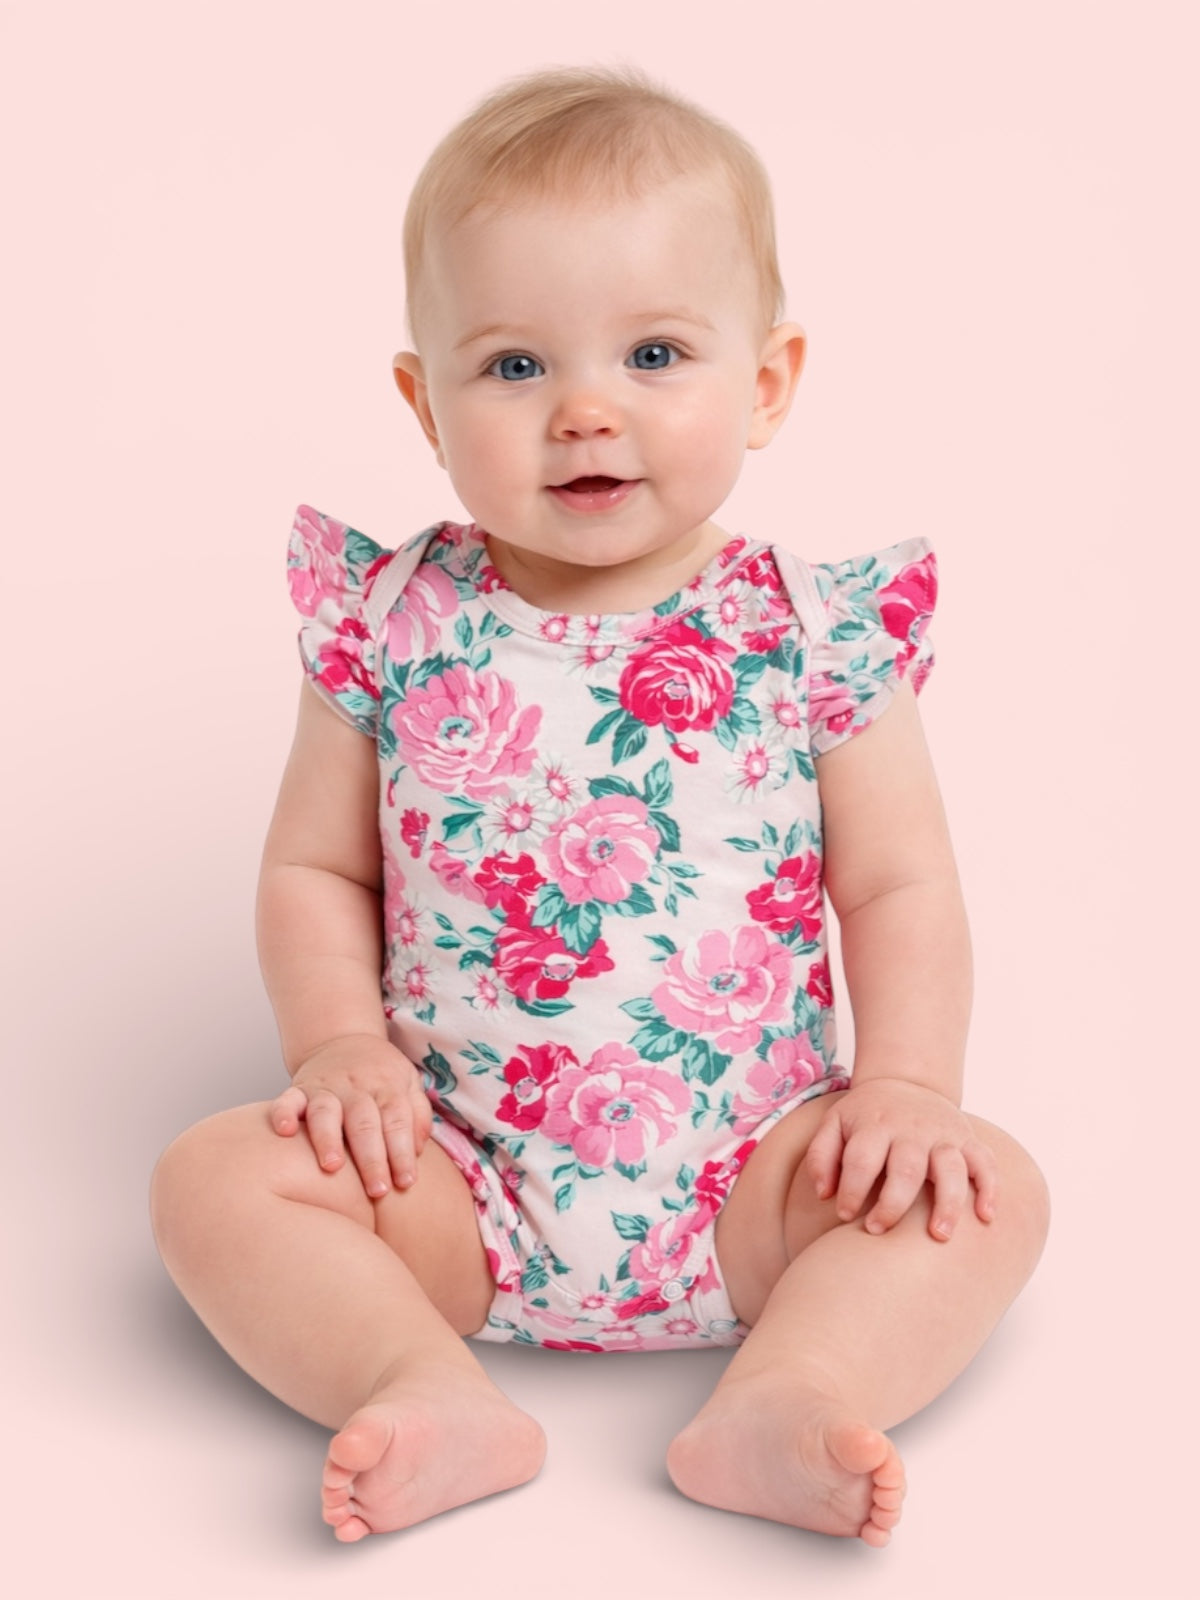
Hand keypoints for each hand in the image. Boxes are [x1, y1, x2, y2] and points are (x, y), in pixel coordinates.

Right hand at [269, 1033, 433, 1198]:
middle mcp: (356, 1087)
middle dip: (371, 1159)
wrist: (342, 1038)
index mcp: (387, 1086)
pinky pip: (287, 1100)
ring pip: (326, 1113)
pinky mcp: (299, 1089)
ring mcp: (326, 1087)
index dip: (402, 1153)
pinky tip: (284, 1132)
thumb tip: (417, 1150)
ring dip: (328, 1139)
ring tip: (332, 1167)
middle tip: (377, 1190)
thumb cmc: (380, 1073)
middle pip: (364, 1123)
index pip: (397, 1121)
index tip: (405, 1183)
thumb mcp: (409, 1082)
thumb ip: (418, 1114)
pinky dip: (283, 1114)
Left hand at [806, 1077, 996, 1240]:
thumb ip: (822, 1156)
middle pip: (906, 1169)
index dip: (851, 1190)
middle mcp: (911, 1129)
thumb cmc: (866, 1115)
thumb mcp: (834, 1123)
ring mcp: (942, 1134)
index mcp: (874, 1125)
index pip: (861, 1160)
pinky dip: (990, 1188)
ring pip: (951, 1169)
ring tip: (939, 1236)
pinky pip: (985, 1162)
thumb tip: (824, 1194)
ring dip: (947, 1204)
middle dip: (892, 1205)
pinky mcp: (966, 1138)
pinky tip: (986, 1216)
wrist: (906, 1080)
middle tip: (878, 1231)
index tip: (845, 1215)